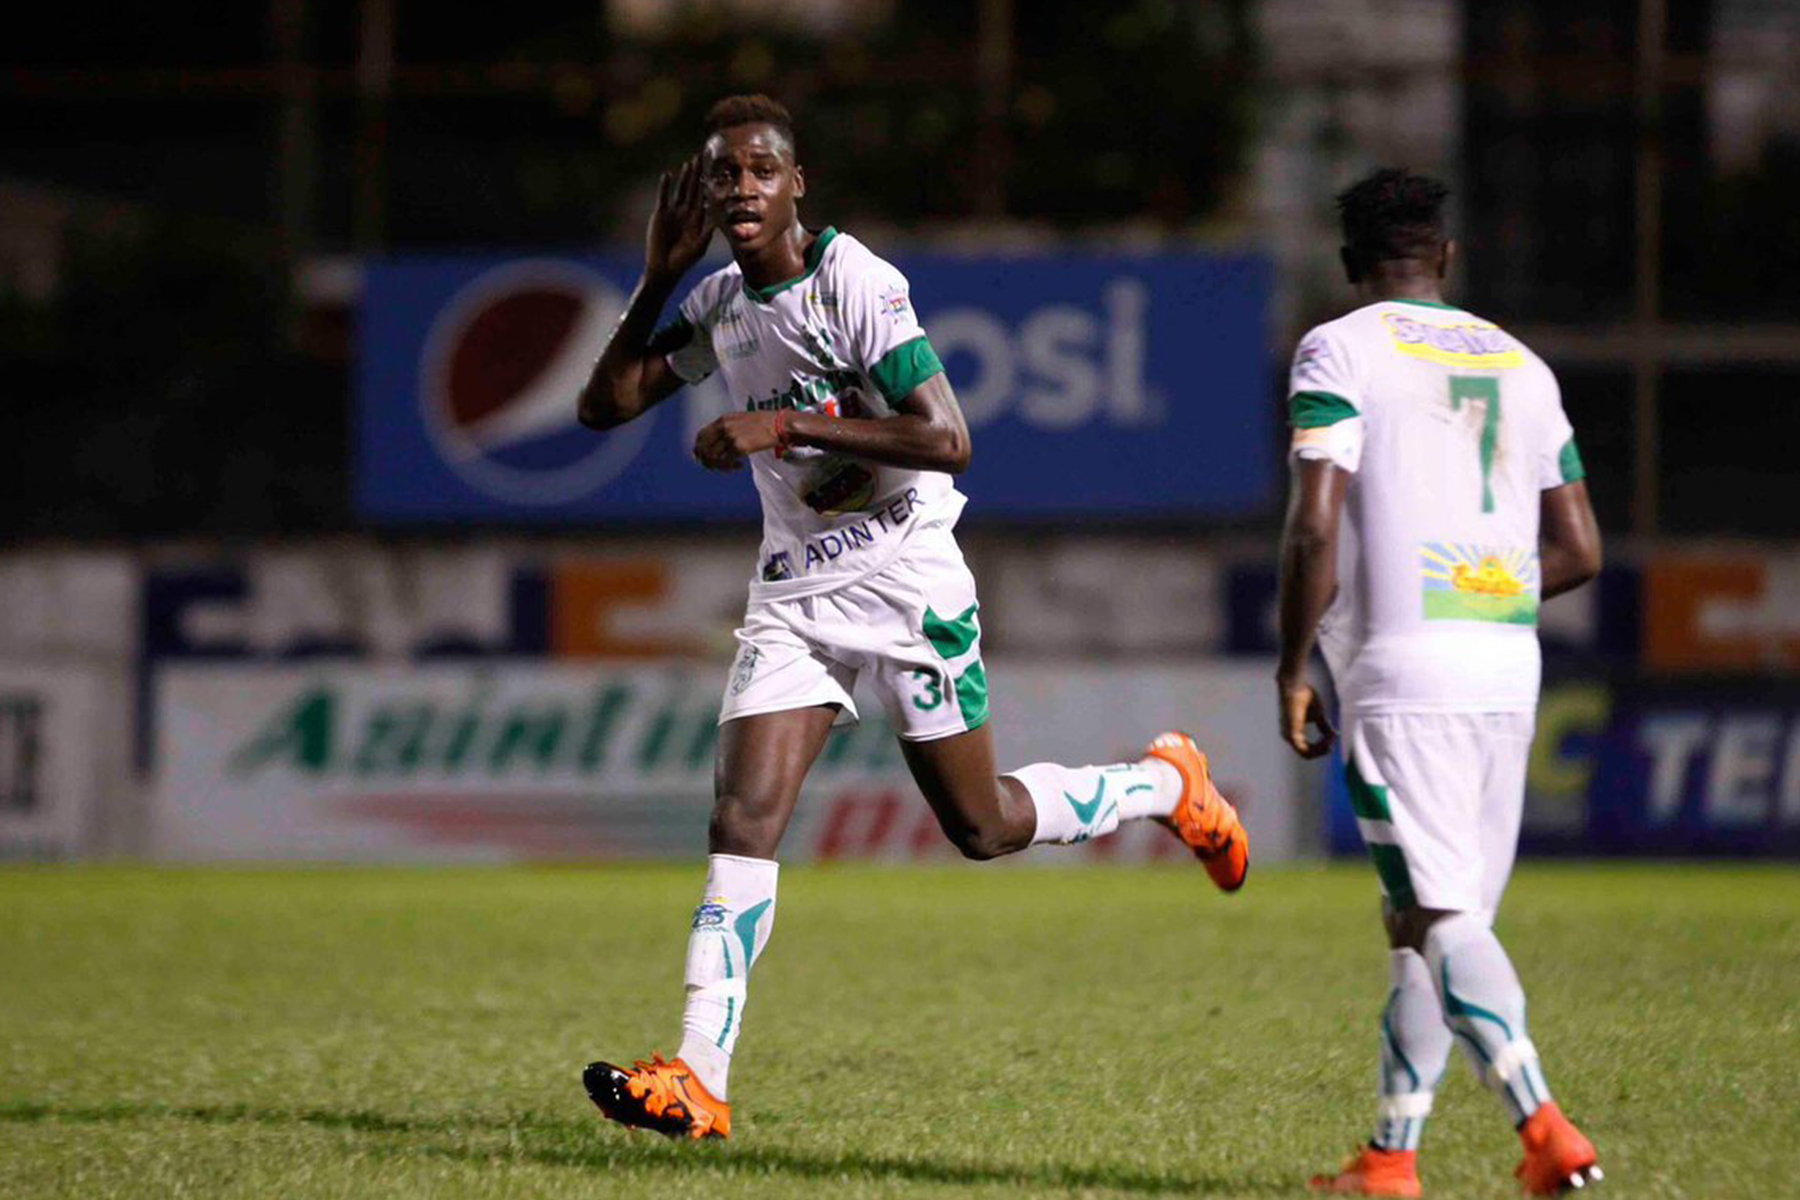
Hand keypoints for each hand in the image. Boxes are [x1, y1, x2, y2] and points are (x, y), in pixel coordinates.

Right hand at [646, 155, 712, 279]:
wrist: (664, 268)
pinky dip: (665, 186)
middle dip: (697, 175)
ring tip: (689, 163)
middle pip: (693, 190)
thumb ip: (708, 232)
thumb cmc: (684, 260)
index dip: (709, 186)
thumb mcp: (699, 246)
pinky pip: (663, 197)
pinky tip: (668, 175)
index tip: (716, 172)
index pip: (705, 198)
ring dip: (684, 178)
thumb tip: (719, 219)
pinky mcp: (660, 214)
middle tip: (702, 159)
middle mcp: (686, 213)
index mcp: (698, 219)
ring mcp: (673, 212)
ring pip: (680, 190)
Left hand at [694, 411, 778, 470]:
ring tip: (730, 467)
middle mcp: (723, 427)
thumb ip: (728, 428)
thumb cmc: (765, 422)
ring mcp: (730, 437)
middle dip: (706, 460)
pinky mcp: (739, 447)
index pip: (701, 435)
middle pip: (704, 448)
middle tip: (714, 467)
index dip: (699, 448)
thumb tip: (720, 441)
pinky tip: (739, 466)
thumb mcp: (741, 420)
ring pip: (713, 457)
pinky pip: (726, 462)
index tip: (701, 457)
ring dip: (719, 466)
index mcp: (723, 419)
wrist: (779, 424)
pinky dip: (730, 467)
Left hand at [1277, 673, 1336, 758]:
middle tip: (1333, 743)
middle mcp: (1288, 736)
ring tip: (1330, 739)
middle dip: (1322, 750)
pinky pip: (1303, 749)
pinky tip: (1326, 739)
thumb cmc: (1304, 696)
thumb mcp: (1318, 714)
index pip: (1307, 750)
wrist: (1295, 684)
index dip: (1321, 749)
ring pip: (1305, 753)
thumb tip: (1334, 736)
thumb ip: (1323, 726)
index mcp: (1294, 732)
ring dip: (1320, 749)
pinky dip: (1316, 747)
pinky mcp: (1290, 732)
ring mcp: (1288, 735)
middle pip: (1307, 754)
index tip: (1332, 741)